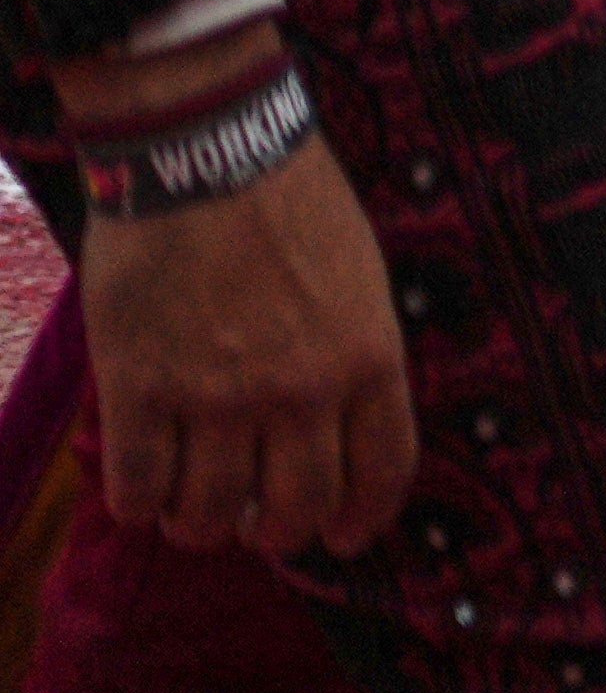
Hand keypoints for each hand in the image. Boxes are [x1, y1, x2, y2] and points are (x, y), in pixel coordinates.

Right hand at [77, 139, 409, 561]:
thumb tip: (338, 423)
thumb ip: (351, 353)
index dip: (362, 521)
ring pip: (209, 512)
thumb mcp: (359, 277)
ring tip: (190, 511)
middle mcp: (301, 391)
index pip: (382, 472)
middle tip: (253, 527)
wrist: (208, 153)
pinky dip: (138, 505)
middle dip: (276, 533)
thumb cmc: (290, 202)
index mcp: (368, 359)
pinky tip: (141, 494)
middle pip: (295, 510)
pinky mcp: (141, 389)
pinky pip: (138, 487)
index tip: (344, 539)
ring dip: (199, 524)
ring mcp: (218, 396)